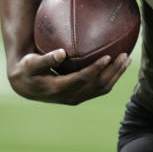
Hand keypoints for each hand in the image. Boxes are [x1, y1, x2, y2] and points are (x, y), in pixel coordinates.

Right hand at [7, 49, 130, 104]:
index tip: (108, 56)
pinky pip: (99, 89)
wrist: (25, 87)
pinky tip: (117, 65)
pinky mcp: (80, 96)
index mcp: (59, 88)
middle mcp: (71, 96)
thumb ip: (45, 59)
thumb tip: (62, 53)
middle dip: (113, 71)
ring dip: (116, 75)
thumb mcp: (30, 63)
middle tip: (124, 55)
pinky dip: (111, 78)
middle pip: (98, 85)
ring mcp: (76, 98)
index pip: (83, 79)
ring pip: (102, 89)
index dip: (96, 69)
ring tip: (126, 60)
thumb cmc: (26, 70)